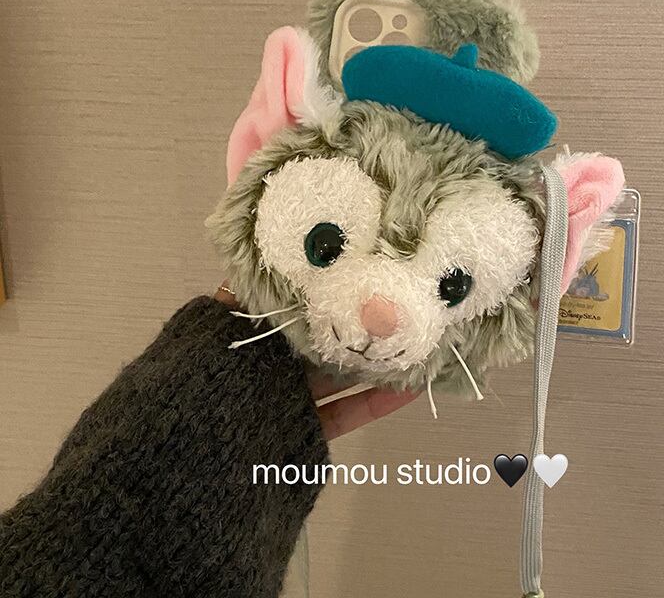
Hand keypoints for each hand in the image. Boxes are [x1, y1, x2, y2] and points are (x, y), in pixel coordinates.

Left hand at [214, 282, 418, 439]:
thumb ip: (238, 299)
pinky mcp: (307, 432)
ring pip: (341, 375)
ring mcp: (293, 400)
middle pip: (324, 338)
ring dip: (376, 360)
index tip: (359, 270)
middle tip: (399, 301)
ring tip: (414, 338)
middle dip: (358, 322)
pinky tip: (408, 388)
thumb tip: (257, 265)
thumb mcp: (213, 330)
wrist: (191, 455)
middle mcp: (273, 365)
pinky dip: (375, 403)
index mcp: (252, 336)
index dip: (325, 290)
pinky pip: (344, 414)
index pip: (294, 306)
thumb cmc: (205, 383)